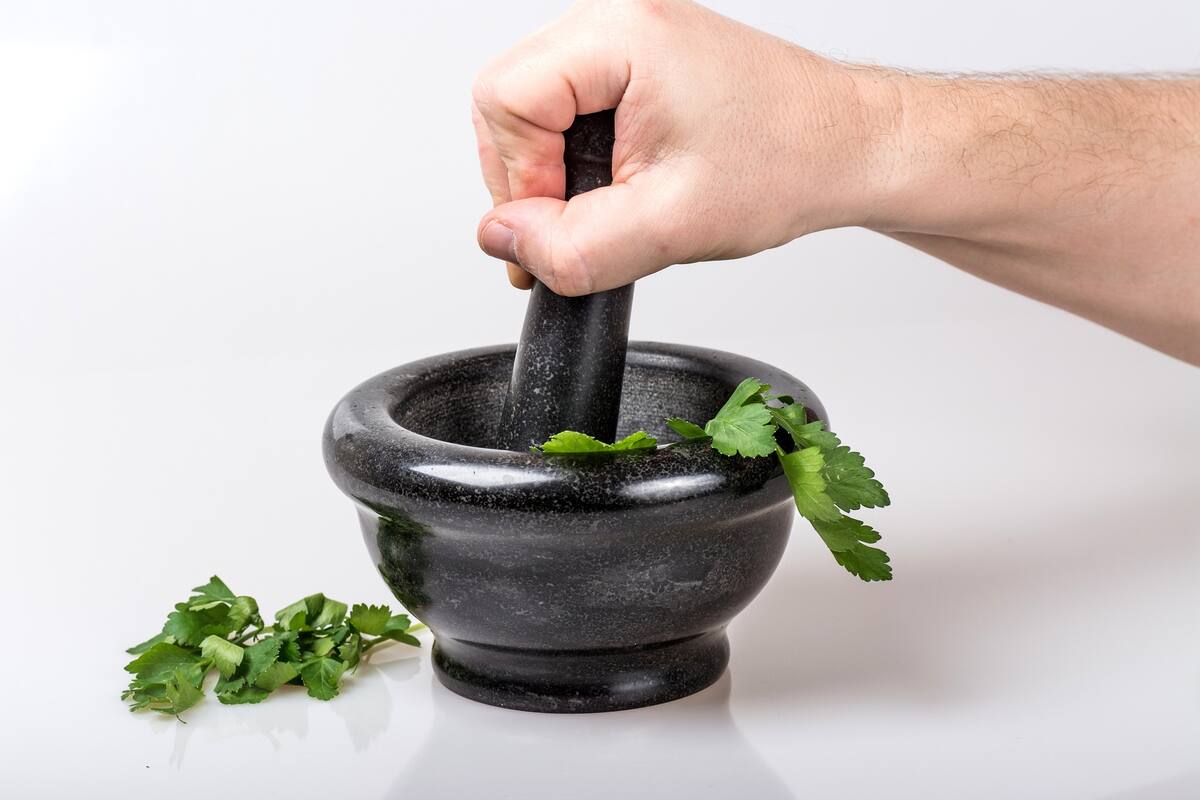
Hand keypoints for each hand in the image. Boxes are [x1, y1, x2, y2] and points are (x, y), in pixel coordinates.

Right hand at [470, 0, 897, 293]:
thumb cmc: (789, 163)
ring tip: (607, 208)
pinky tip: (614, 191)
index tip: (559, 226)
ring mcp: (624, 36)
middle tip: (576, 224)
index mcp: (623, 35)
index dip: (520, 178)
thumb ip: (574, 245)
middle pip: (507, 99)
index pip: (504, 100)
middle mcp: (618, 19)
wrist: (847, 148)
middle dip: (528, 178)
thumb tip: (504, 240)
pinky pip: (565, 108)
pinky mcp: (634, 61)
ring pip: (531, 108)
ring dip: (551, 173)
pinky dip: (574, 161)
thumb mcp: (672, 226)